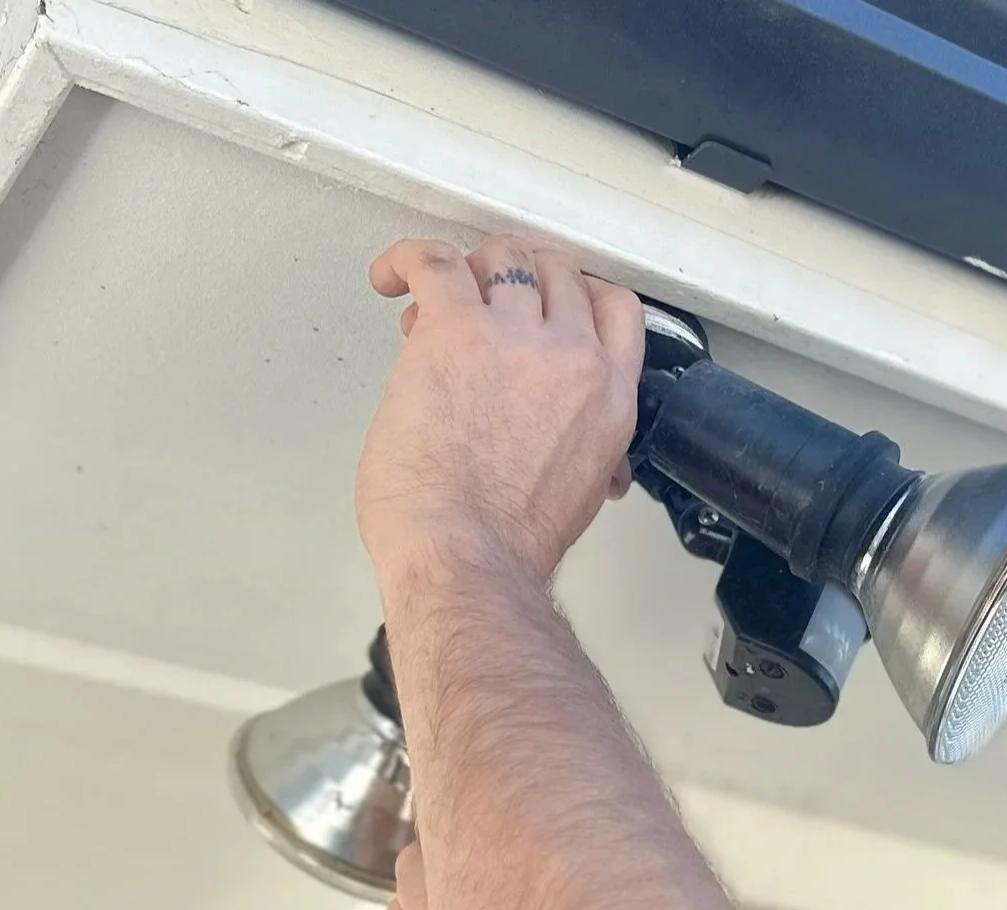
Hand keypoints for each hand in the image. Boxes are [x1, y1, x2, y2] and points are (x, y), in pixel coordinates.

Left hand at [356, 234, 644, 588]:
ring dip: (471, 268)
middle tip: (487, 299)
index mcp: (608, 399)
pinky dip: (406, 260)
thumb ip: (585, 450)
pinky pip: (434, 261)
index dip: (580, 290)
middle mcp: (571, 357)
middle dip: (520, 276)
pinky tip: (389, 277)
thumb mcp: (581, 492)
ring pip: (502, 258)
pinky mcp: (454, 328)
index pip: (616, 308)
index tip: (550, 296)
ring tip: (438, 299)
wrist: (469, 555)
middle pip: (558, 271)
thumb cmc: (510, 542)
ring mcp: (515, 337)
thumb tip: (583, 454)